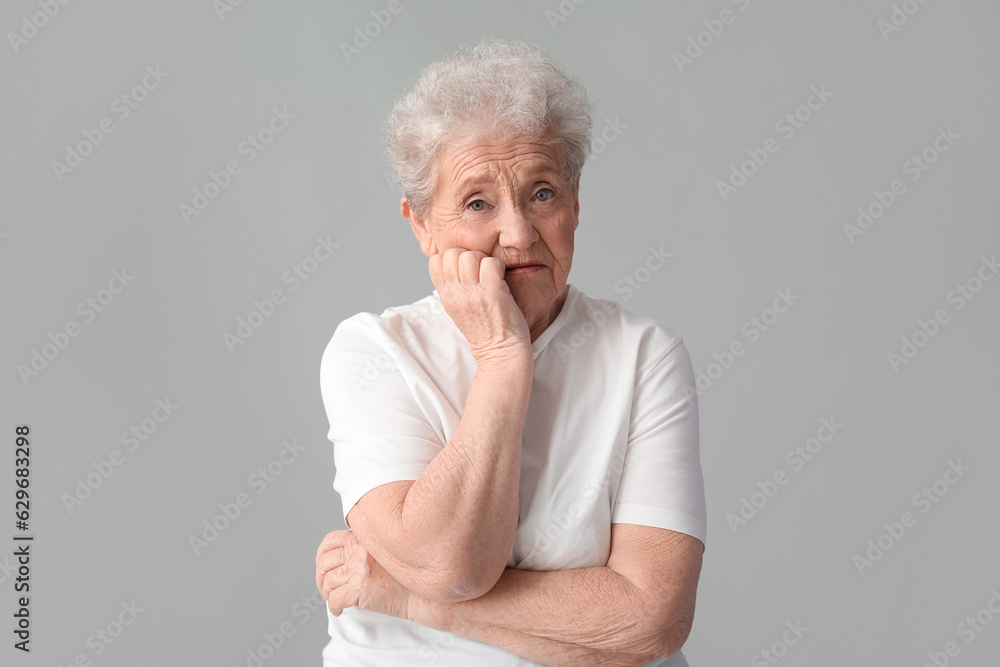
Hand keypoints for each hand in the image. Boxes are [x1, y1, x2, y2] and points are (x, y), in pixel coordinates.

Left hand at [315, 529, 409, 619]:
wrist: (421, 593)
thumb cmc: (404, 575)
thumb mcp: (382, 551)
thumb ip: (362, 548)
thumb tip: (338, 559)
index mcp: (362, 538)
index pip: (330, 541)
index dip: (321, 556)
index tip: (323, 567)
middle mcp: (359, 551)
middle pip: (324, 563)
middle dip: (320, 578)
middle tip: (325, 587)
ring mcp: (358, 570)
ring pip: (327, 582)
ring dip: (327, 593)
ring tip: (333, 599)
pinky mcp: (359, 589)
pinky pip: (335, 600)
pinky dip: (333, 607)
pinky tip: (338, 610)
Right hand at [428, 248, 531, 363]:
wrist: (500, 352)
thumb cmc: (484, 331)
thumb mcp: (458, 309)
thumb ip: (453, 288)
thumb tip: (454, 266)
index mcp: (446, 296)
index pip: (435, 261)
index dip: (451, 258)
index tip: (465, 269)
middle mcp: (455, 293)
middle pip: (452, 253)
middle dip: (468, 255)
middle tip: (481, 271)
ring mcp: (473, 293)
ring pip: (470, 255)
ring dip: (484, 260)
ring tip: (491, 276)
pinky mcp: (492, 292)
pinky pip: (491, 263)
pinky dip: (499, 267)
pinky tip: (501, 280)